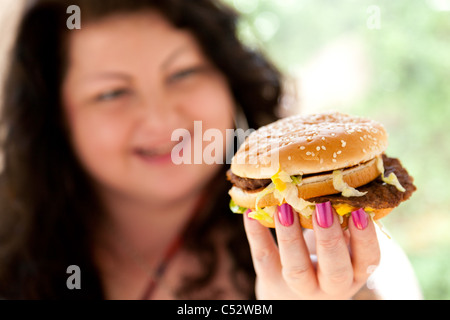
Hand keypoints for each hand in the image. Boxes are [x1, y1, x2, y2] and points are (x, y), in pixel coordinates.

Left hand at [243, 201, 379, 299]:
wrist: (291, 294)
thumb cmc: (322, 259)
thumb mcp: (341, 247)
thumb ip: (345, 224)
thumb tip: (346, 181)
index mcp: (354, 272)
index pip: (368, 259)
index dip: (365, 237)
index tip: (360, 211)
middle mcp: (330, 285)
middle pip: (334, 270)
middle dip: (330, 239)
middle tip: (324, 207)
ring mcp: (299, 287)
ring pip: (296, 268)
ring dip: (291, 236)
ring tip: (284, 206)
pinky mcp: (270, 281)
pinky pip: (263, 258)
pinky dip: (256, 234)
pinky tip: (250, 212)